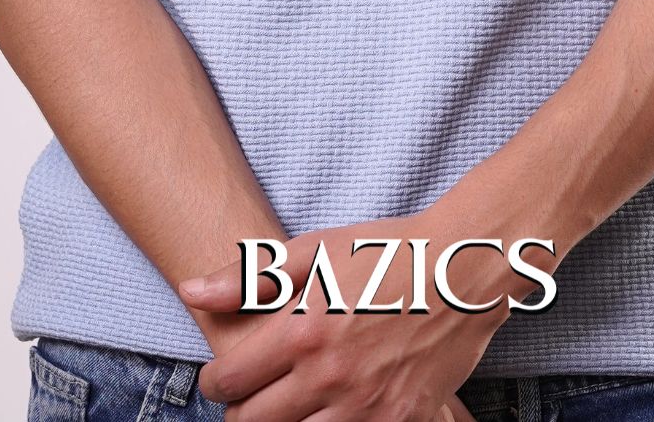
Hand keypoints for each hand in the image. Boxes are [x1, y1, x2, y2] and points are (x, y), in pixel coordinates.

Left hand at [178, 202, 518, 421]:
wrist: (462, 269)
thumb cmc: (385, 251)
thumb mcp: (316, 249)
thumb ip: (250, 276)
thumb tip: (191, 290)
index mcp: (302, 329)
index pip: (228, 381)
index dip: (215, 382)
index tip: (223, 376)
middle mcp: (329, 375)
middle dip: (242, 413)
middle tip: (252, 397)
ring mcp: (366, 405)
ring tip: (291, 404)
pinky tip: (332, 409)